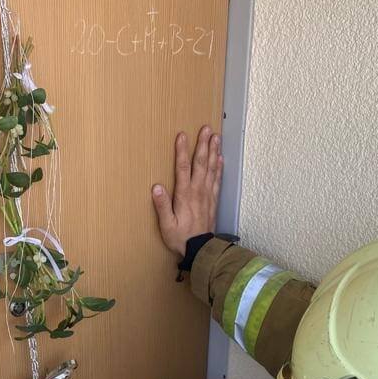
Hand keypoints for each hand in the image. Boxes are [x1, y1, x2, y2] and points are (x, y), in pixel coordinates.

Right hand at [152, 126, 222, 256]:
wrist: (201, 250)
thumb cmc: (180, 238)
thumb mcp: (166, 225)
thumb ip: (162, 206)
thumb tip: (156, 187)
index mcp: (185, 195)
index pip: (183, 168)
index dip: (182, 150)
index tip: (182, 135)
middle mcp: (198, 191)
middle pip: (201, 163)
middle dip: (203, 144)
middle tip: (207, 128)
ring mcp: (207, 195)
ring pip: (211, 168)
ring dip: (214, 151)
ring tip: (216, 137)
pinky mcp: (213, 200)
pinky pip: (217, 180)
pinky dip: (219, 168)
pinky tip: (220, 158)